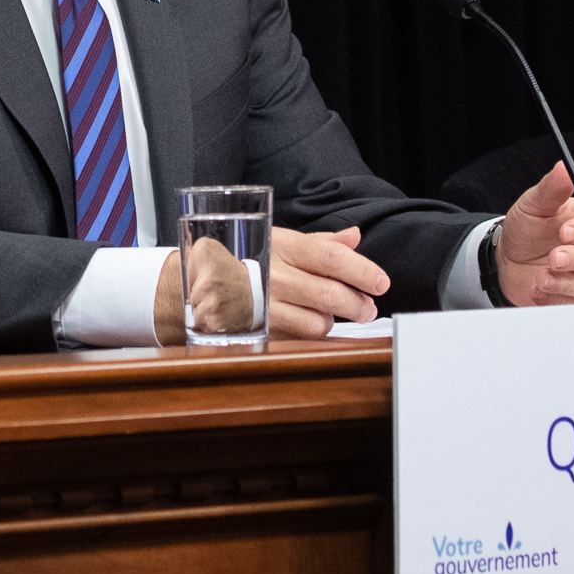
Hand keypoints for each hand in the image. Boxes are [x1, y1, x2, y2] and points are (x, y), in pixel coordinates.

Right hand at [152, 221, 389, 342]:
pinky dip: (314, 331)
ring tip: (335, 313)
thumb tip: (355, 237)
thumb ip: (319, 242)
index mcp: (281, 245)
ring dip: (334, 320)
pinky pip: (300, 336)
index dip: (363, 271)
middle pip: (331, 294)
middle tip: (368, 307)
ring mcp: (265, 304)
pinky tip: (312, 322)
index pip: (332, 258)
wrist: (192, 281)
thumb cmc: (241, 255)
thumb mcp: (277, 238)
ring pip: (319, 322)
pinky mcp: (259, 327)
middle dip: (359, 304)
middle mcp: (273, 275)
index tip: (381, 282)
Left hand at [496, 162, 573, 305]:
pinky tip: (539, 291)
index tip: (565, 231)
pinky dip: (558, 300)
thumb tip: (563, 167)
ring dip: (565, 282)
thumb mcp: (534, 204)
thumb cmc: (528, 229)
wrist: (509, 260)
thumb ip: (551, 188)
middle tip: (553, 257)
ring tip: (540, 278)